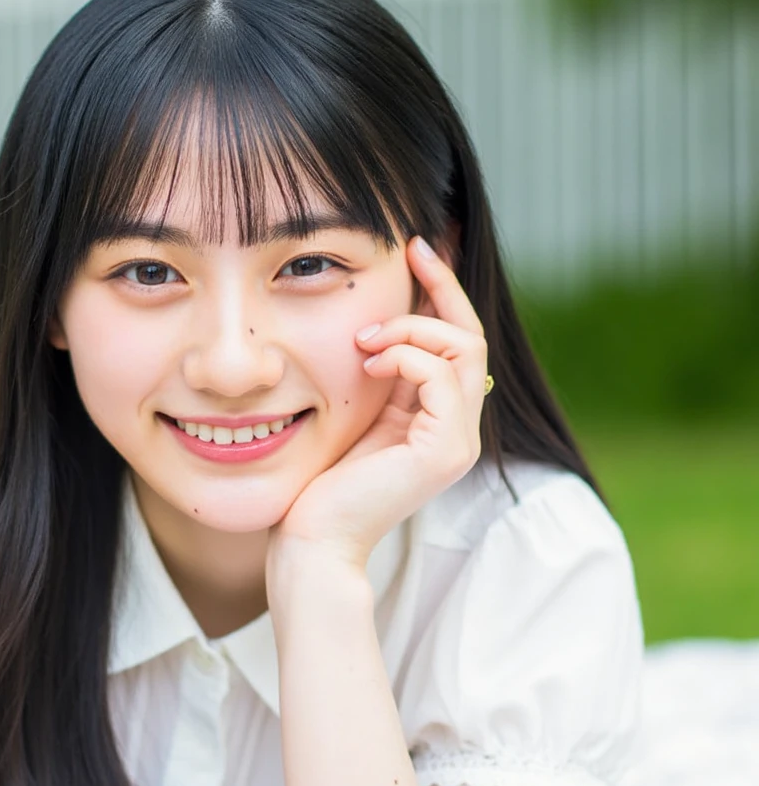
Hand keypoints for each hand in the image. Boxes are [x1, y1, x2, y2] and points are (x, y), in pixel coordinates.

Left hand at [268, 235, 487, 575]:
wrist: (312, 537)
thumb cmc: (321, 479)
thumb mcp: (357, 408)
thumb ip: (381, 370)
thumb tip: (381, 316)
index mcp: (440, 418)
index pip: (461, 340)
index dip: (444, 290)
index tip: (416, 248)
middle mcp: (459, 429)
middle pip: (473, 337)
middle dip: (438, 292)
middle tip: (400, 269)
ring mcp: (458, 442)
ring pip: (463, 349)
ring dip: (412, 329)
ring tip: (365, 341)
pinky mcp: (444, 451)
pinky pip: (439, 375)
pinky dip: (405, 356)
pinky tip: (368, 363)